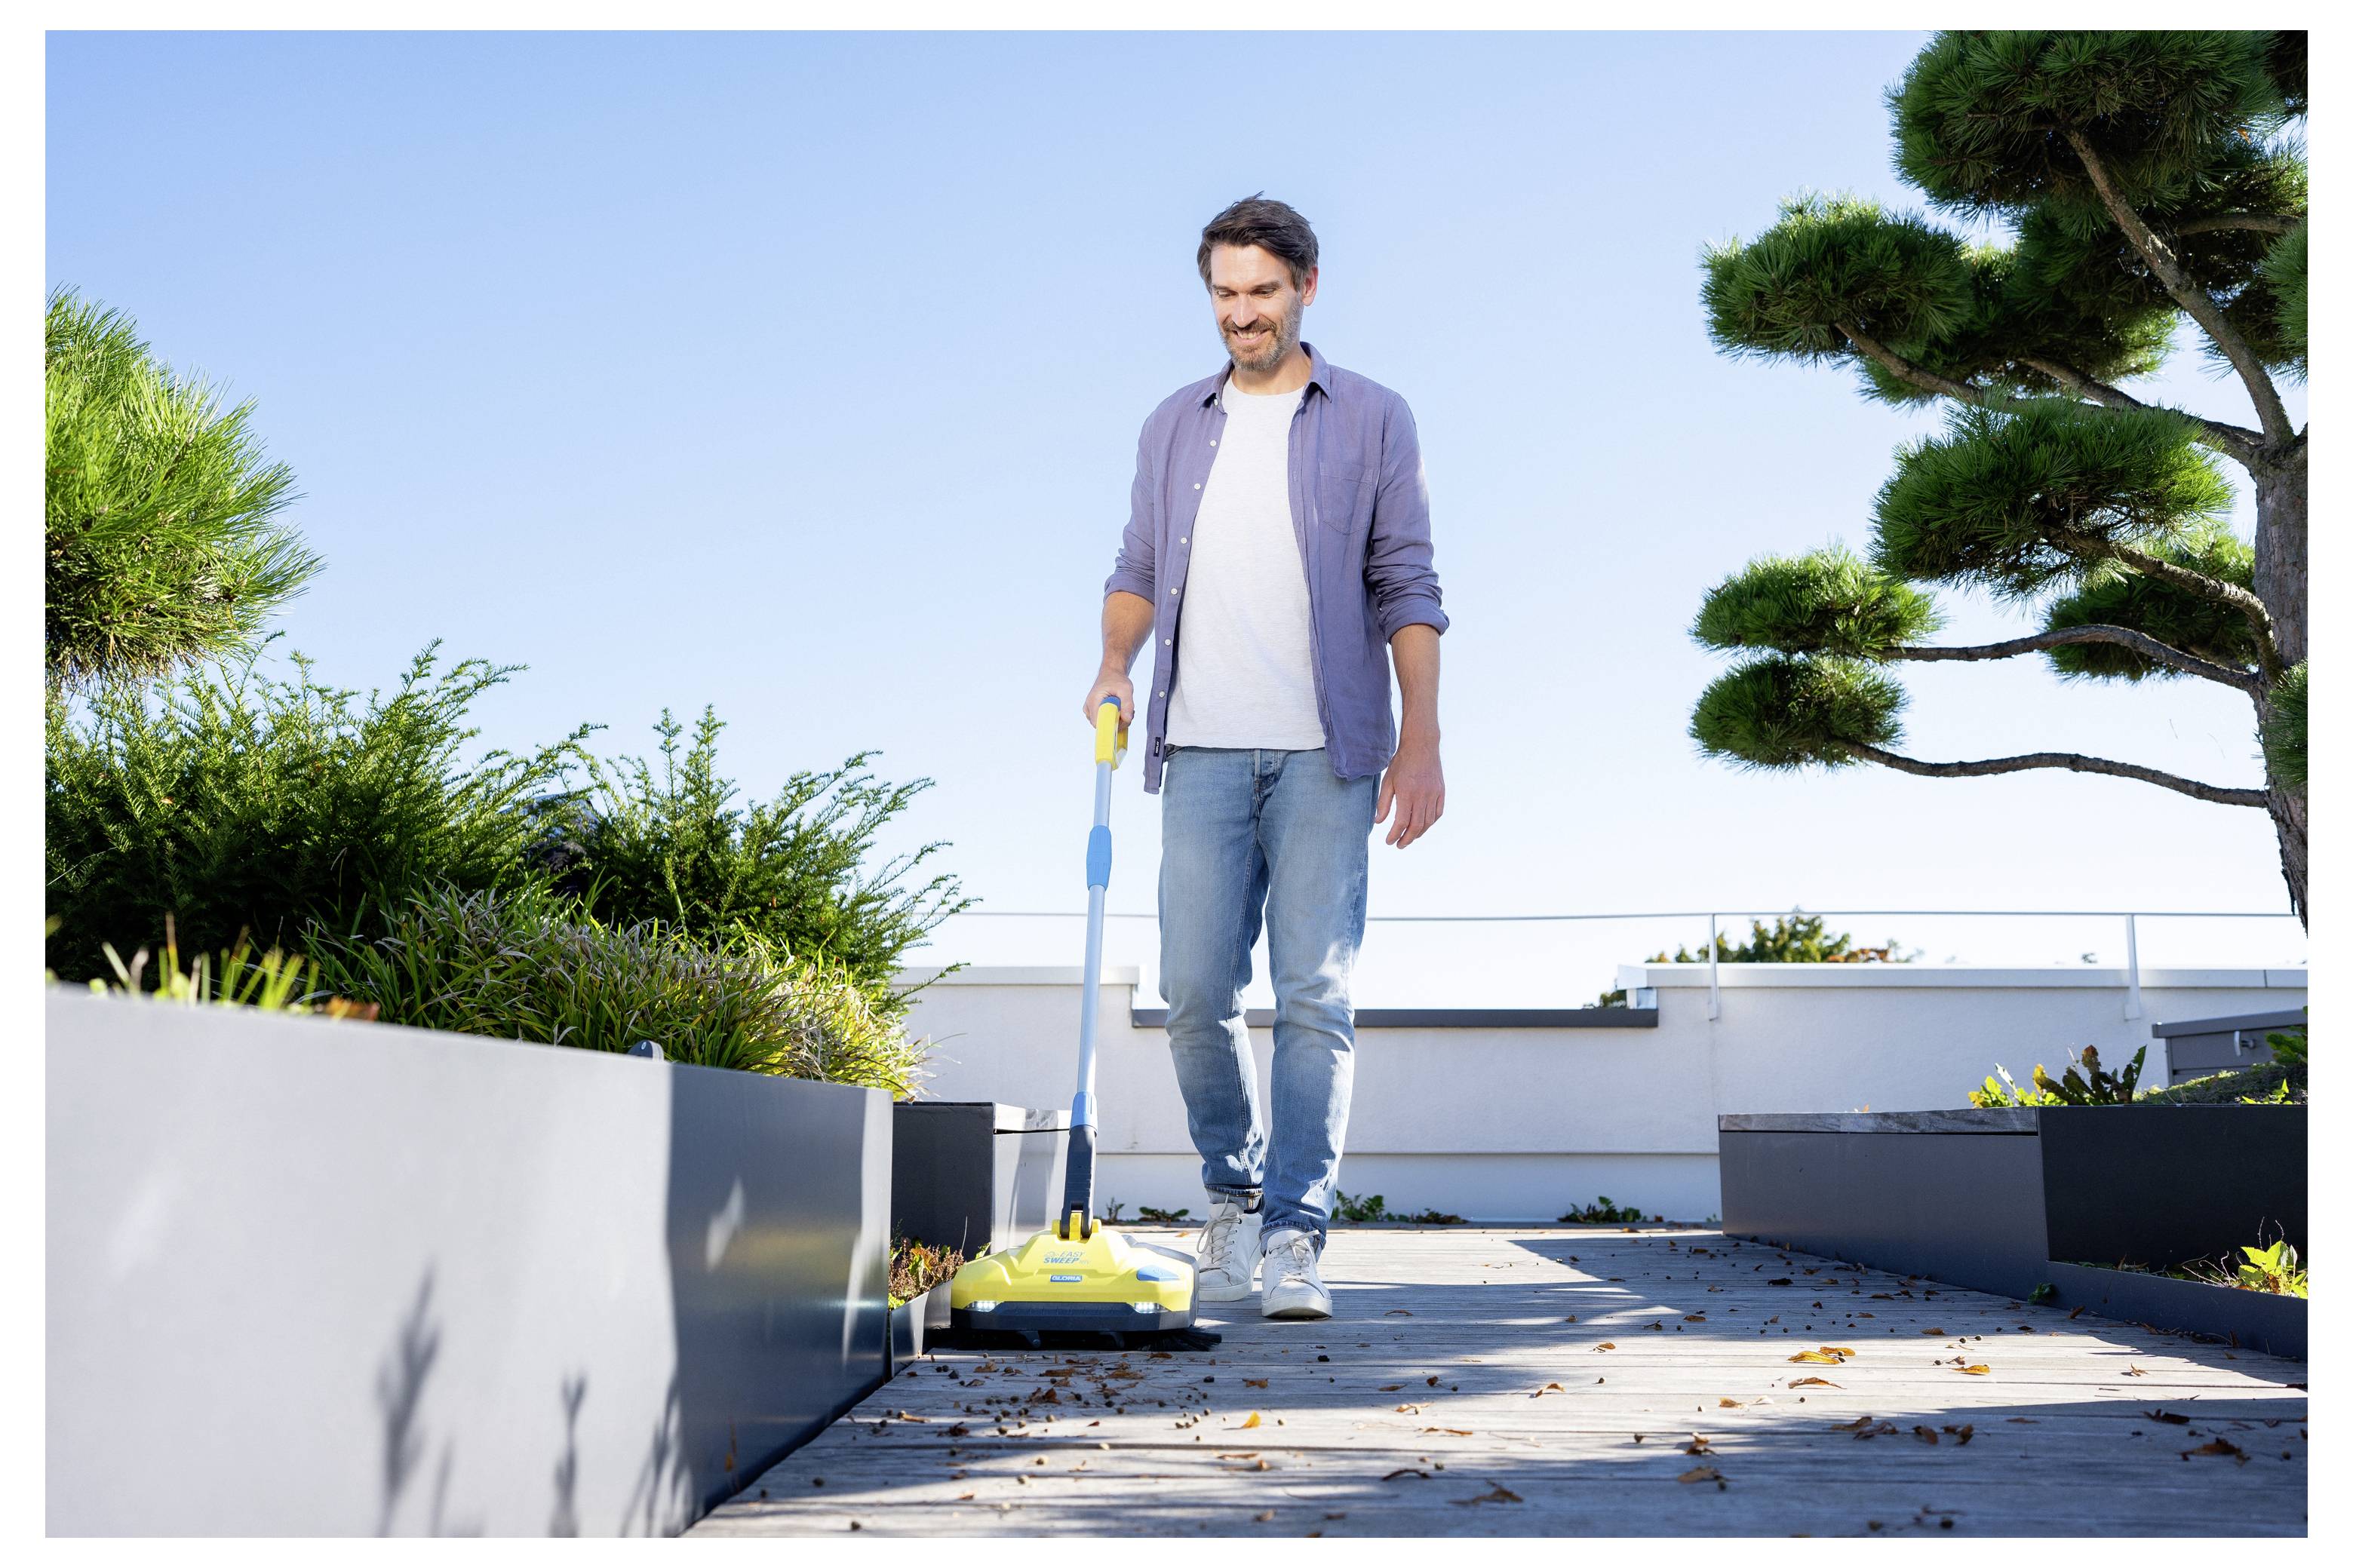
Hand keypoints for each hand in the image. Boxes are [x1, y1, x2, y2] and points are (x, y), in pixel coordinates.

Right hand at [1082, 671, 1133, 727]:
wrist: (1111, 673)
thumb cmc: (1116, 679)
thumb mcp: (1126, 689)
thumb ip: (1127, 704)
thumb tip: (1127, 719)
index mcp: (1094, 701)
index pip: (1099, 723)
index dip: (1111, 725)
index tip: (1122, 720)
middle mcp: (1089, 707)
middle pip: (1102, 725)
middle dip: (1117, 722)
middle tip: (1126, 712)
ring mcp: (1091, 710)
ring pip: (1104, 724)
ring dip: (1117, 720)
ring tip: (1123, 708)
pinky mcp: (1095, 712)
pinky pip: (1105, 721)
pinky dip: (1114, 718)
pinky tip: (1119, 709)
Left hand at [1375, 733, 1443, 847]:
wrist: (1421, 746)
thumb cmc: (1402, 763)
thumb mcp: (1387, 781)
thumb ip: (1383, 803)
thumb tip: (1379, 822)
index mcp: (1407, 793)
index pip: (1402, 822)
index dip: (1395, 835)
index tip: (1389, 841)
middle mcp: (1423, 796)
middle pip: (1417, 826)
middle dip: (1407, 839)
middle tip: (1399, 845)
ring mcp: (1434, 794)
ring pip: (1428, 822)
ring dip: (1418, 833)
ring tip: (1409, 837)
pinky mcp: (1441, 792)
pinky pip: (1438, 813)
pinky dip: (1430, 823)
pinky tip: (1422, 826)